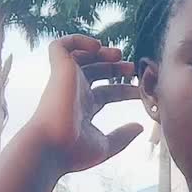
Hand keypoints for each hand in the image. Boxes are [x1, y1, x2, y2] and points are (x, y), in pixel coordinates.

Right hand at [31, 35, 143, 174]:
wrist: (51, 148)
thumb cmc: (74, 152)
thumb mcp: (105, 145)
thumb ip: (122, 136)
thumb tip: (139, 127)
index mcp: (84, 109)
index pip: (106, 93)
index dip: (125, 90)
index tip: (140, 92)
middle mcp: (74, 92)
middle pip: (96, 72)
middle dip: (115, 67)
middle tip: (132, 68)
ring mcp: (66, 80)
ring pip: (80, 56)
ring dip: (100, 51)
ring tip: (117, 54)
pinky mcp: (58, 69)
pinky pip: (60, 45)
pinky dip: (78, 40)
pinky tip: (97, 47)